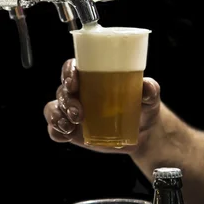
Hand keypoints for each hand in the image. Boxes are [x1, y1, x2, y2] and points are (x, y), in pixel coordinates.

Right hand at [44, 58, 161, 153]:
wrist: (142, 132)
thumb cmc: (143, 107)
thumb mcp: (149, 98)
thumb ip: (150, 90)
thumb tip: (147, 86)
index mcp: (93, 76)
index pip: (72, 68)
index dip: (68, 72)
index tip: (73, 82)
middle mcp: (79, 92)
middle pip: (62, 90)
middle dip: (66, 100)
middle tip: (78, 113)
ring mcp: (72, 112)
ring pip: (53, 108)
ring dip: (57, 116)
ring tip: (71, 126)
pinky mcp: (72, 131)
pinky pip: (55, 130)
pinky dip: (56, 131)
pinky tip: (65, 135)